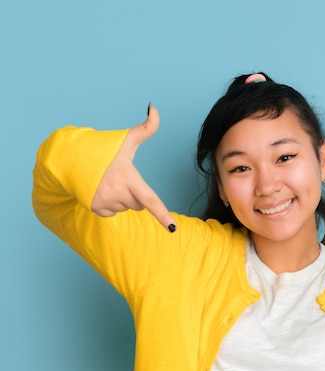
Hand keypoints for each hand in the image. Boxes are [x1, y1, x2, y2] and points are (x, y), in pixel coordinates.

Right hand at [91, 104, 176, 231]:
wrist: (72, 159)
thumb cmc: (105, 150)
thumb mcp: (126, 140)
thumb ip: (146, 127)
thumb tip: (154, 107)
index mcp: (129, 178)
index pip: (150, 200)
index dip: (162, 214)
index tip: (172, 229)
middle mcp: (118, 193)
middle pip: (140, 204)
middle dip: (135, 193)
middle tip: (121, 178)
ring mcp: (106, 202)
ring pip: (127, 208)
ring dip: (122, 198)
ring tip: (109, 182)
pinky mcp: (95, 209)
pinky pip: (113, 213)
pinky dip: (111, 204)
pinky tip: (102, 190)